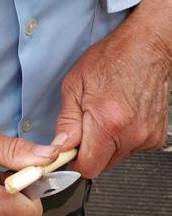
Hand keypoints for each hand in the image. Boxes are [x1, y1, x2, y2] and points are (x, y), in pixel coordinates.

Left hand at [54, 0, 171, 177]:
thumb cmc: (112, 60)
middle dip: (90, 153)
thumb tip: (60, 147)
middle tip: (88, 128)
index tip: (72, 153)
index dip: (76, 162)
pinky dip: (122, 141)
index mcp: (108, 123)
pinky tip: (122, 120)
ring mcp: (146, 137)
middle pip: (102, 166)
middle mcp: (130, 134)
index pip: (88, 167)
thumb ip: (66, 122)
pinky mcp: (155, 137)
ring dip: (107, 146)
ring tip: (107, 119)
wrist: (147, 47)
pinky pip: (131, 150)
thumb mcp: (75, 86)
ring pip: (116, 159)